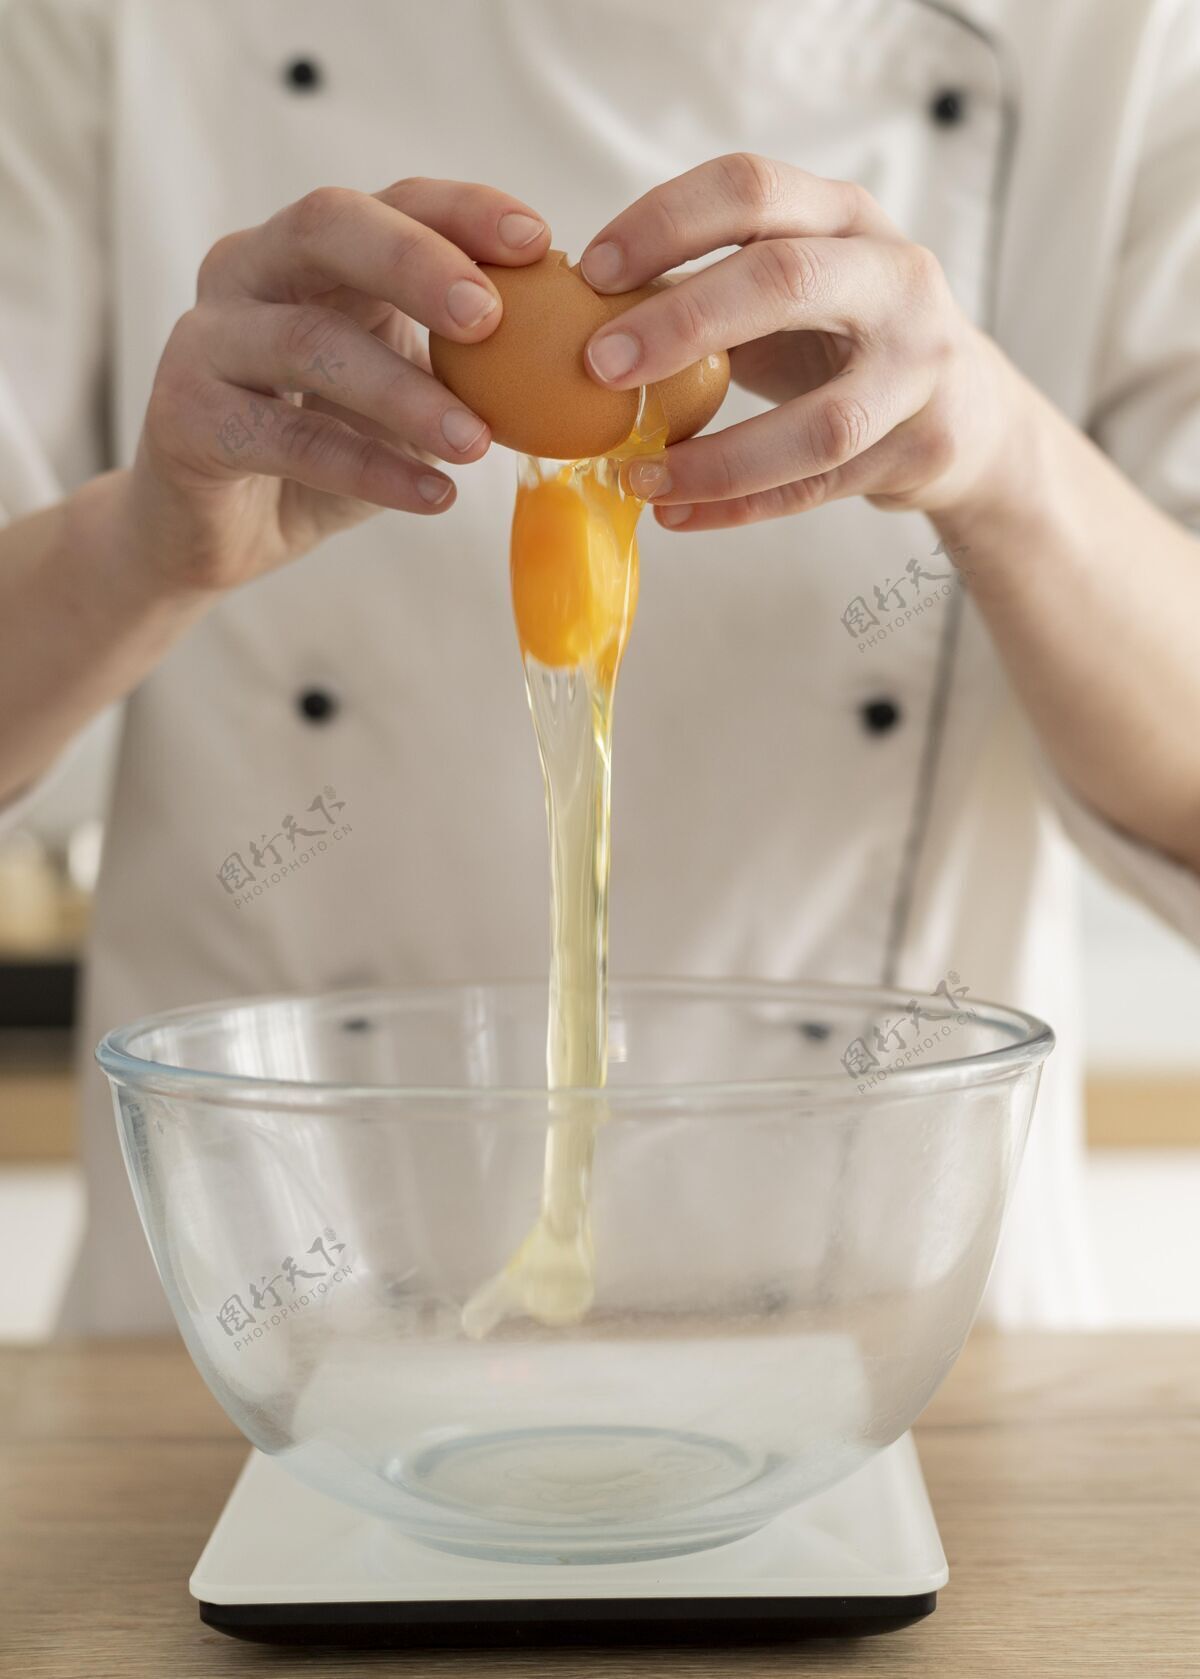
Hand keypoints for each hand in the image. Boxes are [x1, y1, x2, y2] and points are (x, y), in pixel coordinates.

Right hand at [128, 179, 549, 593]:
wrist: (219, 532)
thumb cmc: (324, 445)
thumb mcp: (404, 393)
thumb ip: (466, 363)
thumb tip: (583, 347)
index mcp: (311, 250)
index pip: (393, 199)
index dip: (463, 212)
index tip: (539, 240)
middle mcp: (248, 270)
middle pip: (328, 227)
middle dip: (417, 263)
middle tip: (491, 320)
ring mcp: (207, 339)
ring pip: (309, 343)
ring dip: (405, 393)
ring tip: (477, 442)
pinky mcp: (185, 417)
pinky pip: (285, 437)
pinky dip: (368, 469)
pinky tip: (434, 496)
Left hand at [578, 153, 1020, 532]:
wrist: (968, 416)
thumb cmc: (845, 341)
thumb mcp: (790, 291)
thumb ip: (704, 288)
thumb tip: (571, 307)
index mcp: (844, 217)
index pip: (750, 189)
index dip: (665, 223)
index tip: (592, 271)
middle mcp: (895, 276)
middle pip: (784, 280)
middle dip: (682, 321)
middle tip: (598, 365)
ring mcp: (920, 367)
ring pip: (817, 423)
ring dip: (715, 458)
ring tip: (636, 477)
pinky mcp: (922, 447)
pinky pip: (816, 487)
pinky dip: (738, 506)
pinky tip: (676, 514)